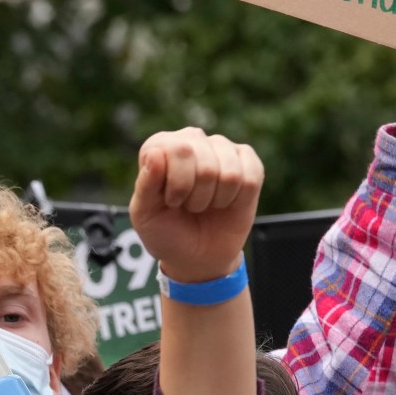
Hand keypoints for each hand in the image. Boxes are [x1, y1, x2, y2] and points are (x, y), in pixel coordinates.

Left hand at [129, 128, 263, 285]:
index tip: (171, 202)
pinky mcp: (247, 160)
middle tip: (188, 206)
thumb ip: (145, 185)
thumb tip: (156, 154)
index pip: (173, 149)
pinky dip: (236, 200)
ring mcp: (221, 147)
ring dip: (215, 200)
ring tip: (205, 204)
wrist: (197, 255)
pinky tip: (225, 202)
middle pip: (203, 162)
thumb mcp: (145, 215)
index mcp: (160, 147)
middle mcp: (191, 139)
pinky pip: (250, 178)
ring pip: (229, 172)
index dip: (176, 185)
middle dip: (196, 196)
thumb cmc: (166, 231)